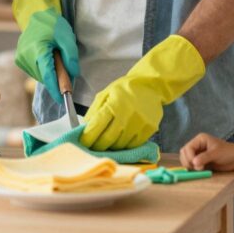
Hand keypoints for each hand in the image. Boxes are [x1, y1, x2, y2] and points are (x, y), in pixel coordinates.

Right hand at [12, 0, 79, 103]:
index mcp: (37, 49)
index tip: (63, 99)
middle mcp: (25, 56)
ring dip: (49, 73)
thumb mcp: (67, 37)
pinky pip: (34, 71)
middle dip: (56, 78)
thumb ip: (71, 56)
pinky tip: (47, 58)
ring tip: (54, 56)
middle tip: (65, 66)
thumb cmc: (53, 24)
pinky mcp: (19, 60)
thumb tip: (73, 74)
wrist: (36, 15)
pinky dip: (43, 69)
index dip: (55, 88)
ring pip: (39, 76)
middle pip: (44, 76)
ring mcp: (20, 58)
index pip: (47, 74)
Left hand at [80, 35, 204, 150]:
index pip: (96, 127)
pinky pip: (133, 145)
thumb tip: (85, 129)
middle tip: (93, 146)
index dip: (87, 138)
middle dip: (97, 146)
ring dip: (111, 146)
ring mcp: (140, 123)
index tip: (83, 142)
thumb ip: (94, 111)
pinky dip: (125, 145)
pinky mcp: (150, 129)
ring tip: (108, 142)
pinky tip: (121, 139)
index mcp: (114, 104)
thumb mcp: (105, 94)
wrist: (150, 85)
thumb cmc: (125, 89)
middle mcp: (127, 114)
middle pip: (107, 140)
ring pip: (120, 145)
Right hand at [180, 133, 233, 171]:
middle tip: (197, 168)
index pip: (188, 148)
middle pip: (184, 153)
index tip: (197, 165)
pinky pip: (191, 165)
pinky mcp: (200, 161)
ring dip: (190, 166)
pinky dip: (193, 169)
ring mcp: (198, 153)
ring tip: (200, 169)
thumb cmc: (228, 153)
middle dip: (188, 161)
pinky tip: (200, 170)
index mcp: (200, 139)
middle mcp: (197, 145)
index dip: (190, 157)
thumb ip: (204, 157)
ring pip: (186, 159)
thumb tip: (194, 163)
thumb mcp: (216, 154)